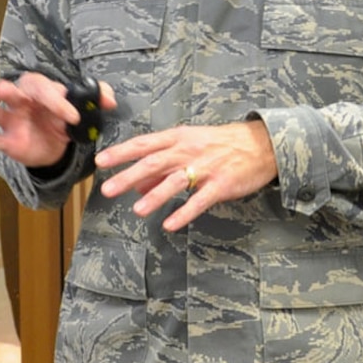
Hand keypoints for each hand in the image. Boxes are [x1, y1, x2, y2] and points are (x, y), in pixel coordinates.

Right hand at [0, 73, 115, 170]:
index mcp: (44, 90)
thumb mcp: (85, 106)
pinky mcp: (9, 141)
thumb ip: (97, 98)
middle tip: (3, 89)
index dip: (59, 103)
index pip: (48, 92)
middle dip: (11, 92)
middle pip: (16, 93)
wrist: (58, 144)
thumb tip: (110, 101)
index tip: (72, 117)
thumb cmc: (66, 116)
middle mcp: (24, 101)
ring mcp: (14, 121)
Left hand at [94, 119, 277, 231]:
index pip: (144, 144)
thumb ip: (163, 166)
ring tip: (137, 210)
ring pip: (175, 181)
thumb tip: (138, 184)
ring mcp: (206, 168)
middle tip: (108, 189)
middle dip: (129, 176)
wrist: (261, 144)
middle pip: (154, 162)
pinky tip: (171, 224)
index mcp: (179, 138)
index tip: (102, 161)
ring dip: (155, 196)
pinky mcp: (221, 184)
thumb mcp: (190, 146)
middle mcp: (189, 151)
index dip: (122, 152)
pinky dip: (184, 212)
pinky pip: (200, 200)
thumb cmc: (222, 144)